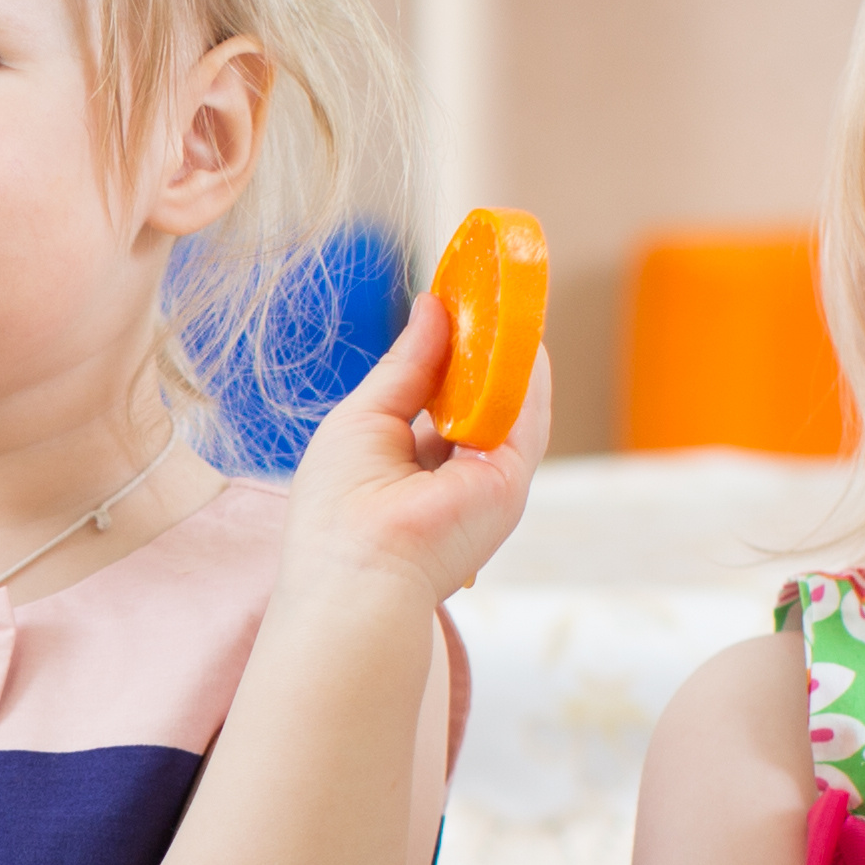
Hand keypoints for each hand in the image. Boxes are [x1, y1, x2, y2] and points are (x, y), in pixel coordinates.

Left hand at [274, 290, 543, 600]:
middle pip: (481, 400)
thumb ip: (407, 364)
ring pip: (509, 404)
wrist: (356, 574)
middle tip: (490, 289)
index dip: (452, 352)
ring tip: (508, 293)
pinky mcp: (510, 483)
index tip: (459, 303)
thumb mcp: (365, 417)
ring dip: (509, 350)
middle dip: (485, 346)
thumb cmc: (338, 508)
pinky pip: (526, 415)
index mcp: (414, 466)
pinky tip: (519, 329)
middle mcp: (455, 477)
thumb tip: (433, 305)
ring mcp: (487, 481)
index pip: (443, 401)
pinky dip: (524, 371)